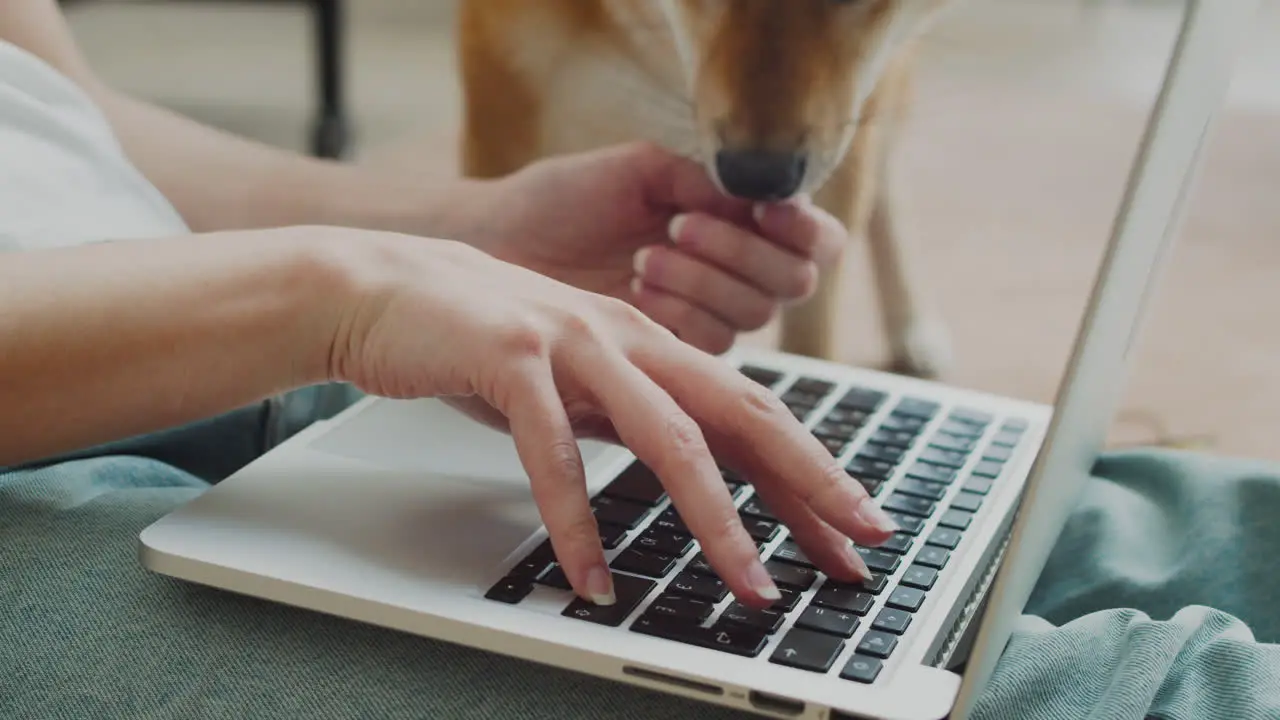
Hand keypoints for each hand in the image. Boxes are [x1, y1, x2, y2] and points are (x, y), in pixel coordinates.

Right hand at [328, 234, 896, 608]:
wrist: (380, 287)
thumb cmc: (479, 340)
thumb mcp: (575, 377)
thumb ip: (630, 412)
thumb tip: (688, 469)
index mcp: (650, 344)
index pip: (752, 413)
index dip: (811, 470)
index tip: (854, 524)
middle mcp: (627, 338)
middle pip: (742, 414)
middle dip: (806, 485)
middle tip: (855, 547)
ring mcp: (573, 344)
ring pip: (668, 437)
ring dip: (716, 521)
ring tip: (749, 586)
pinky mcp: (511, 358)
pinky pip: (554, 454)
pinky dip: (577, 524)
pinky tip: (591, 579)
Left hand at [470, 142, 846, 353]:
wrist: (502, 245)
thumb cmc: (564, 200)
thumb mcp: (641, 170)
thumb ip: (704, 179)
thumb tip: (757, 194)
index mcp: (737, 221)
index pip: (814, 237)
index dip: (805, 227)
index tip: (766, 209)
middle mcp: (734, 273)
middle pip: (794, 280)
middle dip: (741, 252)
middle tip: (680, 228)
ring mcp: (707, 317)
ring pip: (754, 314)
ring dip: (706, 281)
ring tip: (646, 258)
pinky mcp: (673, 357)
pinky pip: (712, 344)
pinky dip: (681, 312)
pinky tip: (638, 289)